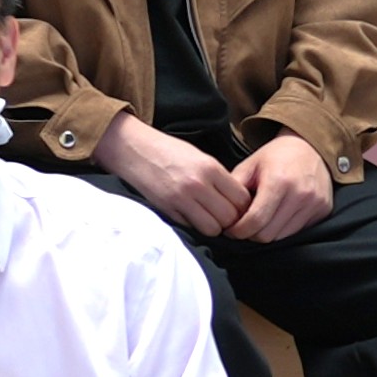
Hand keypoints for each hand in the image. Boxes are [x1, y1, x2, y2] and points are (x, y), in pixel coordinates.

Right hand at [94, 114, 244, 234]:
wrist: (133, 149)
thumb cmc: (167, 151)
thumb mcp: (199, 157)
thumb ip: (218, 178)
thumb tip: (237, 201)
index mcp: (210, 168)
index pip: (241, 198)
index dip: (244, 206)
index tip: (238, 206)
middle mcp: (198, 184)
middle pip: (230, 216)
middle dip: (231, 220)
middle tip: (225, 216)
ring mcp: (181, 199)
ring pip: (213, 227)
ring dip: (213, 226)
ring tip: (208, 218)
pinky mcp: (167, 209)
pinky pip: (192, 227)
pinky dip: (195, 225)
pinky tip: (191, 215)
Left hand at [228, 131, 338, 243]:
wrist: (310, 147)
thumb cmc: (275, 157)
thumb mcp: (249, 166)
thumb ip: (234, 189)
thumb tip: (222, 214)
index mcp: (278, 181)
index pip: (255, 220)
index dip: (238, 230)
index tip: (230, 230)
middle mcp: (300, 194)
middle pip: (268, 234)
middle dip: (250, 234)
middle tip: (242, 226)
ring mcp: (315, 203)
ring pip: (282, 237)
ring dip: (267, 233)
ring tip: (260, 220)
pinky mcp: (323, 210)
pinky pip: (297, 232)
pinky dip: (282, 229)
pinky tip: (276, 217)